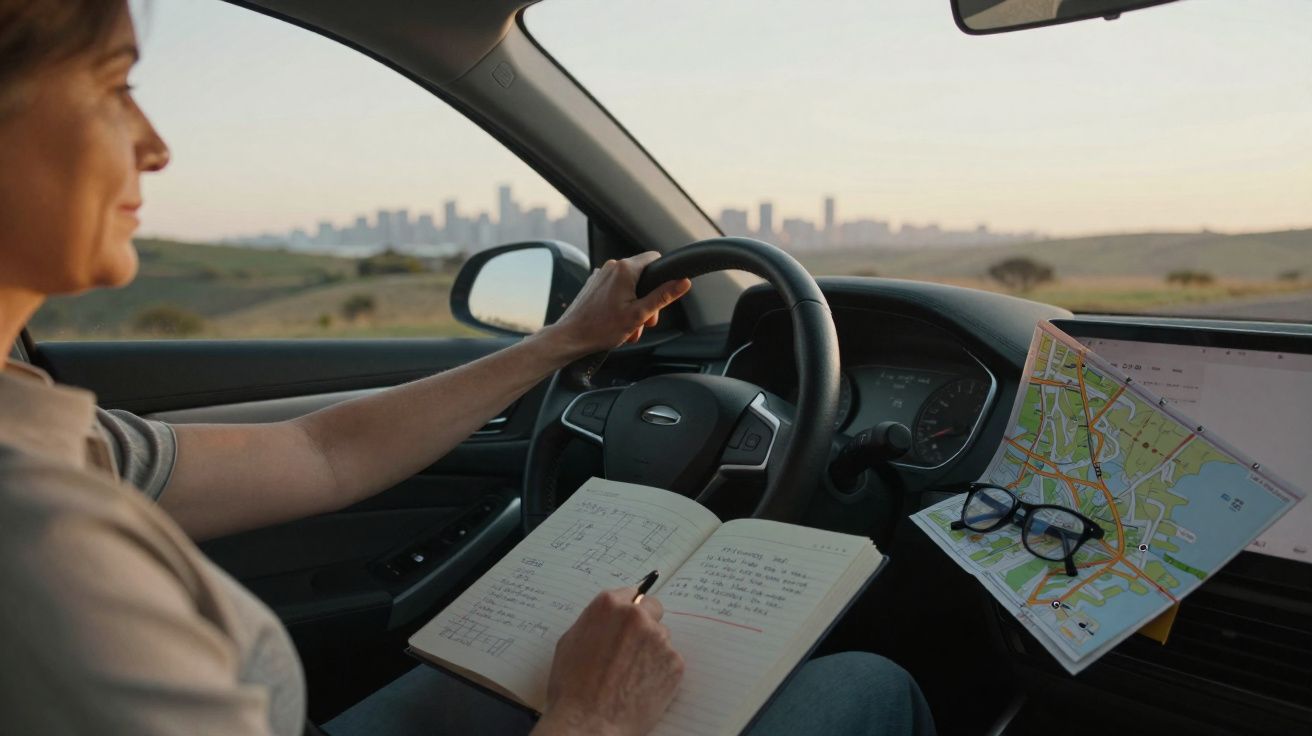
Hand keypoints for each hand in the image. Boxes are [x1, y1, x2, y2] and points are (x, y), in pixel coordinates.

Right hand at [533, 588, 683, 735]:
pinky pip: (670, 660)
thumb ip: (595, 622)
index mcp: (609, 605)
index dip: (630, 609)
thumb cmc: (572, 687)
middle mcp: (637, 616)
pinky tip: (642, 687)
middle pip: (653, 609)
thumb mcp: (570, 642)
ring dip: (652, 649)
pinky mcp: (674, 663)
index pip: (631, 593)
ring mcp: (659, 639)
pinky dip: (660, 672)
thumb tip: (609, 619)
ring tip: (632, 675)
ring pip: (662, 636)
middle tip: (634, 647)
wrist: (589, 723)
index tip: (630, 620)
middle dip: (646, 623)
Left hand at [540, 251, 691, 360]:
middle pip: (642, 276)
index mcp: (625, 269)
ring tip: (628, 327)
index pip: (655, 259)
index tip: (661, 296)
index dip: (662, 277)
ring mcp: (601, 275)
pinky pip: (615, 289)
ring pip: (629, 285)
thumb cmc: (601, 328)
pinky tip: (617, 322)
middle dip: (648, 299)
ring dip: (634, 305)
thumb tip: (683, 282)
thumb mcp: (640, 314)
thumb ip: (663, 296)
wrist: (571, 337)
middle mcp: (611, 266)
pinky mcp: (594, 285)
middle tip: (645, 321)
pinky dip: (621, 304)